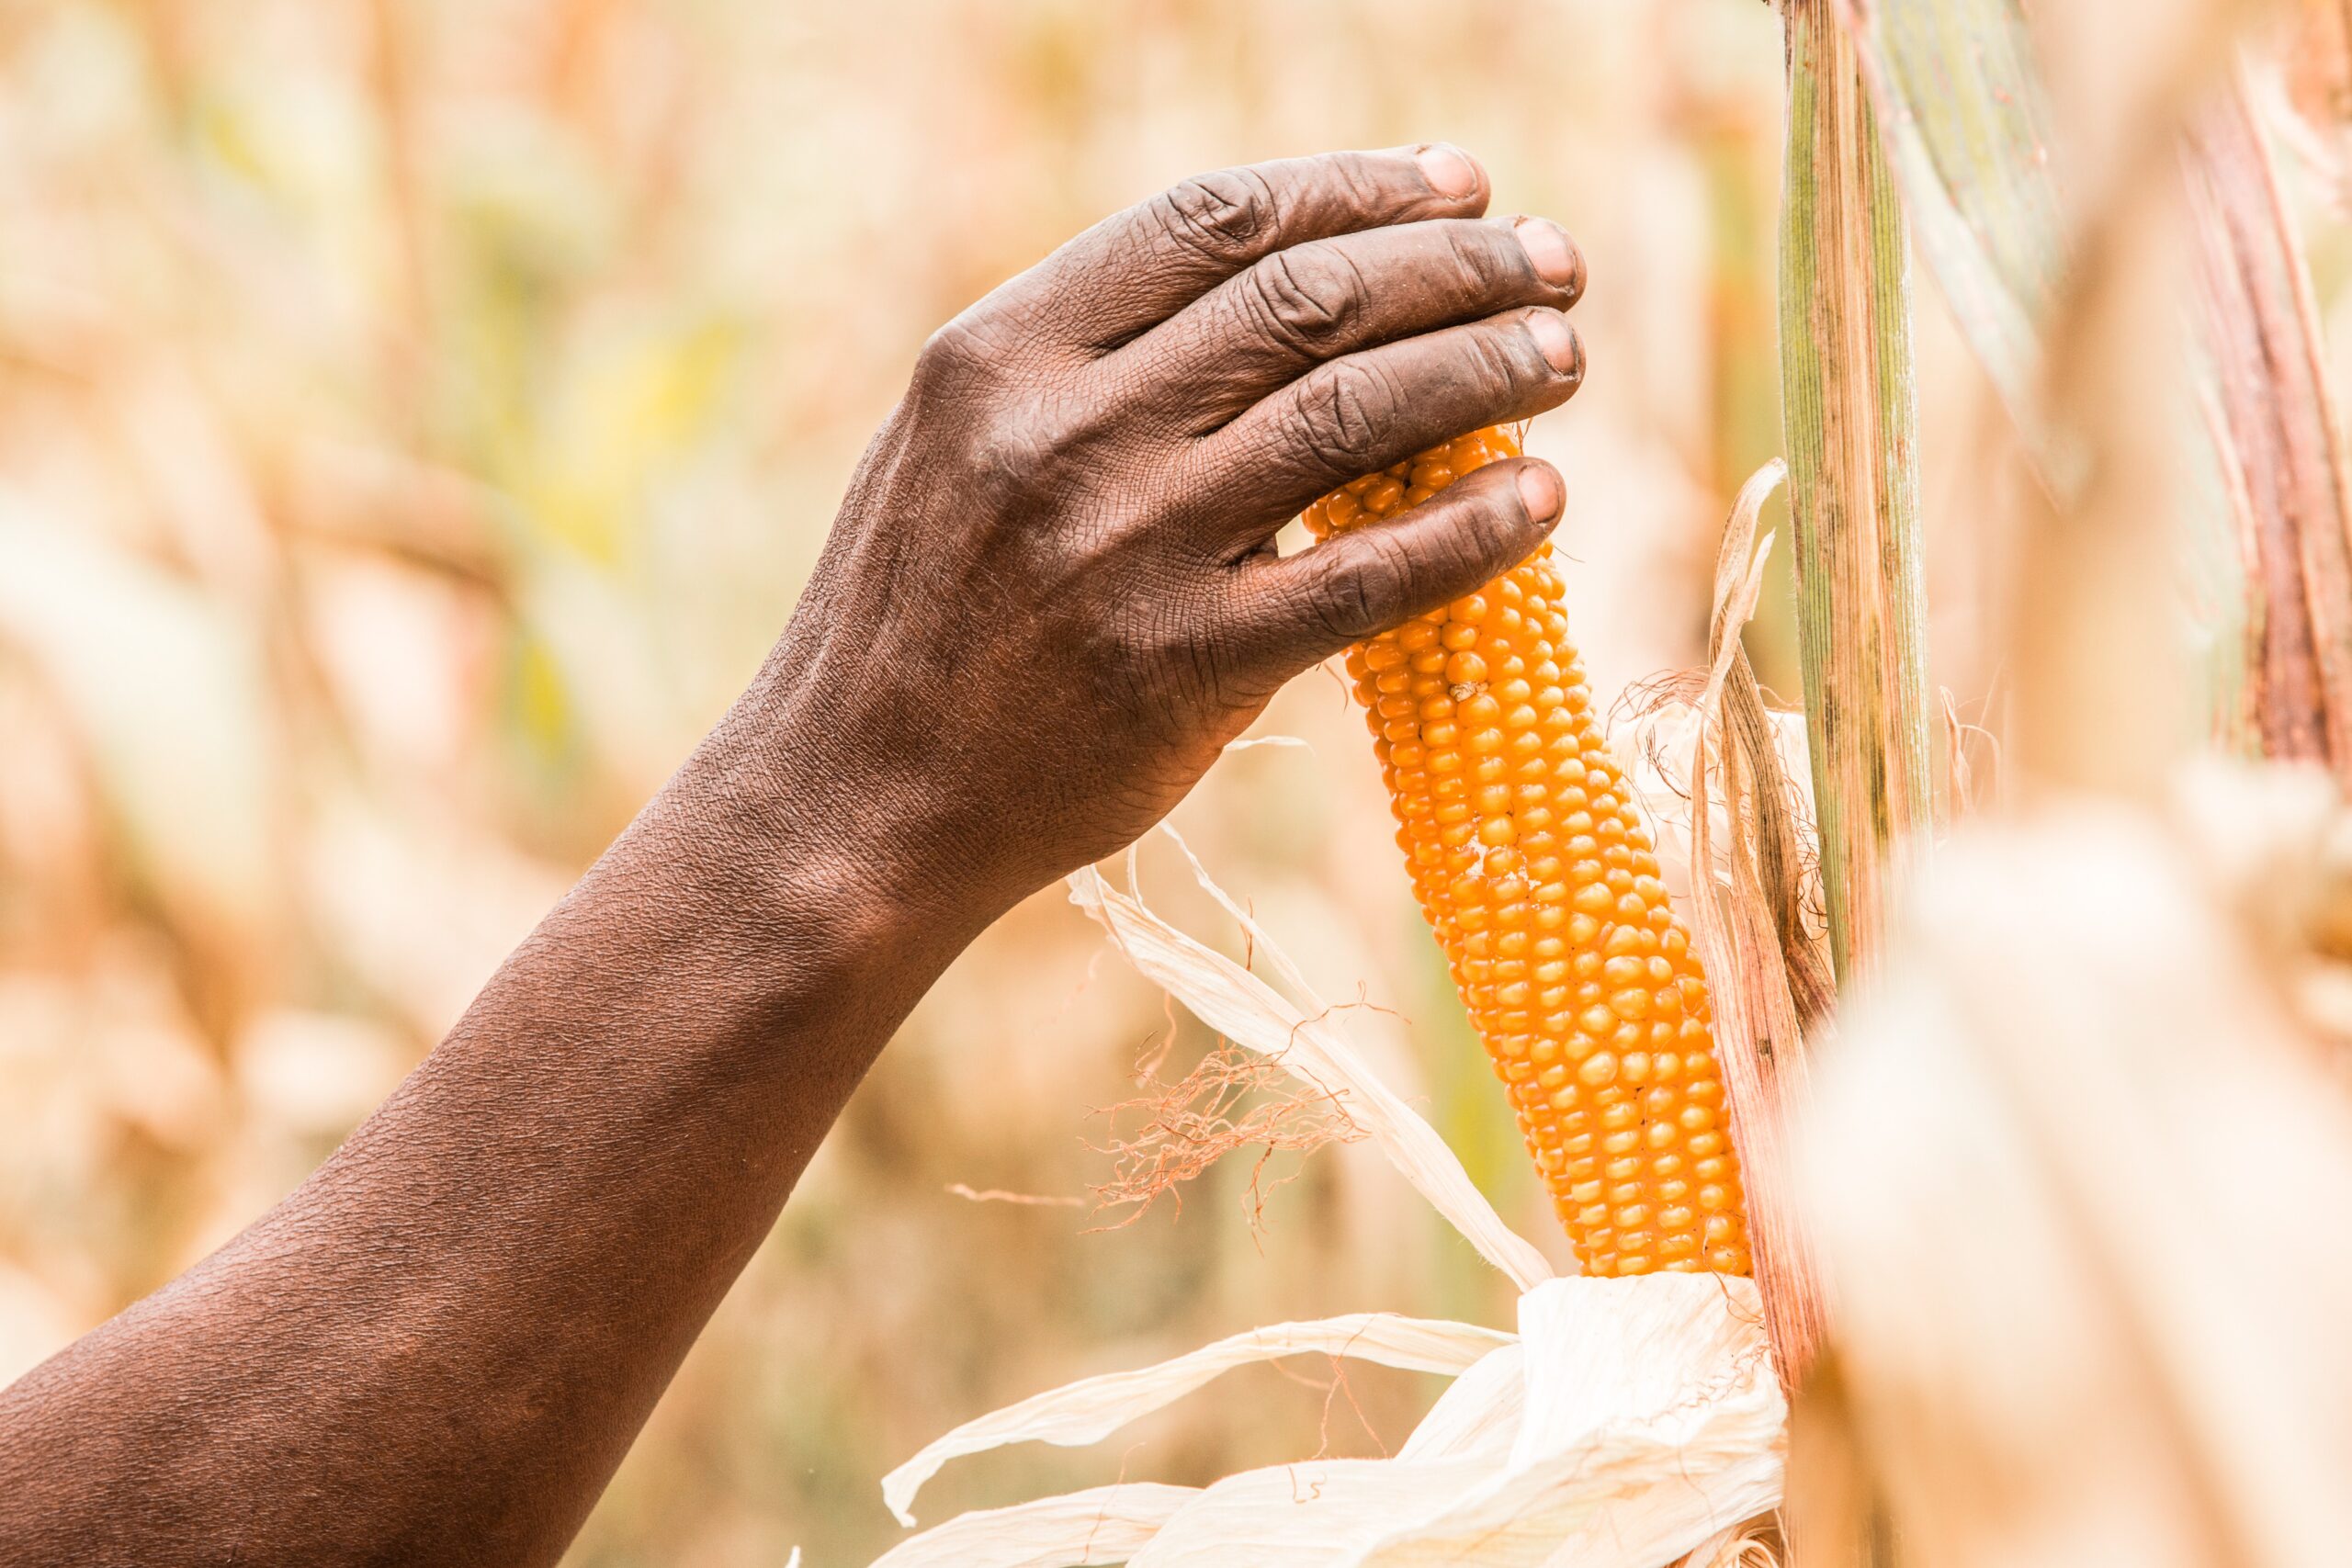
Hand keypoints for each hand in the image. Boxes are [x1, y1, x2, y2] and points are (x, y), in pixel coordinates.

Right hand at [750, 144, 1586, 918]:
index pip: (1214, 219)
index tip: (1457, 182)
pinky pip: (1364, 581)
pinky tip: (1542, 499)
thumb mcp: (957, 445)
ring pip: (1354, 418)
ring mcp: (1125, 550)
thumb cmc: (915, 616)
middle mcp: (1062, 432)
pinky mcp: (1182, 670)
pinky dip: (1471, 532)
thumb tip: (1286, 294)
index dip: (1358, 187)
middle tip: (1551, 263)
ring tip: (1560, 359)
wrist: (849, 803)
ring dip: (1484, 371)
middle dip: (1456, 264)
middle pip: (1307, 301)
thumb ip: (1091, 362)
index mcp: (1001, 352)